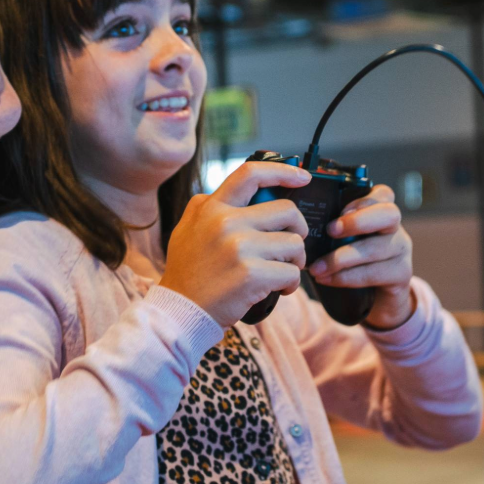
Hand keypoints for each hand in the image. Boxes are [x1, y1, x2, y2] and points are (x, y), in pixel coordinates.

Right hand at [160, 161, 310, 327]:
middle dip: (298, 230)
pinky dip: (291, 284)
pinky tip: (279, 290)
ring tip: (280, 272)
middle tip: (290, 247)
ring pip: (294, 243)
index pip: (250, 174)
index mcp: (211, 208)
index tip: (303, 177)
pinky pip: (292, 272)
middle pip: (287, 211)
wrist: (181, 312)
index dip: (283, 172)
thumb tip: (242, 194)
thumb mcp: (187, 229)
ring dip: (295, 261)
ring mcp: (239, 247)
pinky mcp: (252, 274)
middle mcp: (225, 222)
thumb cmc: (187, 274)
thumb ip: (209, 208)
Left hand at [309, 183, 414, 329]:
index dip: (363, 199)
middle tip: (330, 231)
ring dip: (343, 258)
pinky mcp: (401, 274)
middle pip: (389, 214)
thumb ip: (328, 225)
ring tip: (316, 267)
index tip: (339, 209)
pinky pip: (375, 273)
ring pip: (378, 248)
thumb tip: (295, 219)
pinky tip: (326, 279)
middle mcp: (395, 227)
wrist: (372, 296)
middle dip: (358, 221)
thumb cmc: (350, 259)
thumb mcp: (340, 238)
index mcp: (380, 210)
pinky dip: (347, 277)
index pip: (382, 194)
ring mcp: (401, 250)